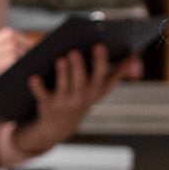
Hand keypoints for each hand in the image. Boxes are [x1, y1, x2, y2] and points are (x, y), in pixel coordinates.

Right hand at [0, 28, 34, 142]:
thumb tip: (27, 53)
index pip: (8, 34)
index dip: (25, 40)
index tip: (35, 50)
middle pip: (12, 40)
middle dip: (28, 48)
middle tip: (40, 59)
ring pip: (12, 51)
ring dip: (26, 59)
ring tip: (35, 67)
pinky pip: (8, 65)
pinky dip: (19, 68)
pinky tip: (26, 77)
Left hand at [10, 43, 138, 153]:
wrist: (60, 125)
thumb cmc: (82, 97)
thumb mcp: (101, 87)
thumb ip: (118, 72)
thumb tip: (135, 56)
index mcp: (97, 90)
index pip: (102, 75)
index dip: (102, 61)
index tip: (100, 44)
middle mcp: (83, 97)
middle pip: (83, 81)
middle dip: (80, 67)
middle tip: (75, 51)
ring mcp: (65, 102)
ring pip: (64, 87)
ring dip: (63, 74)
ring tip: (60, 59)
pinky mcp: (47, 105)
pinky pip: (42, 95)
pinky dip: (37, 87)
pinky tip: (33, 76)